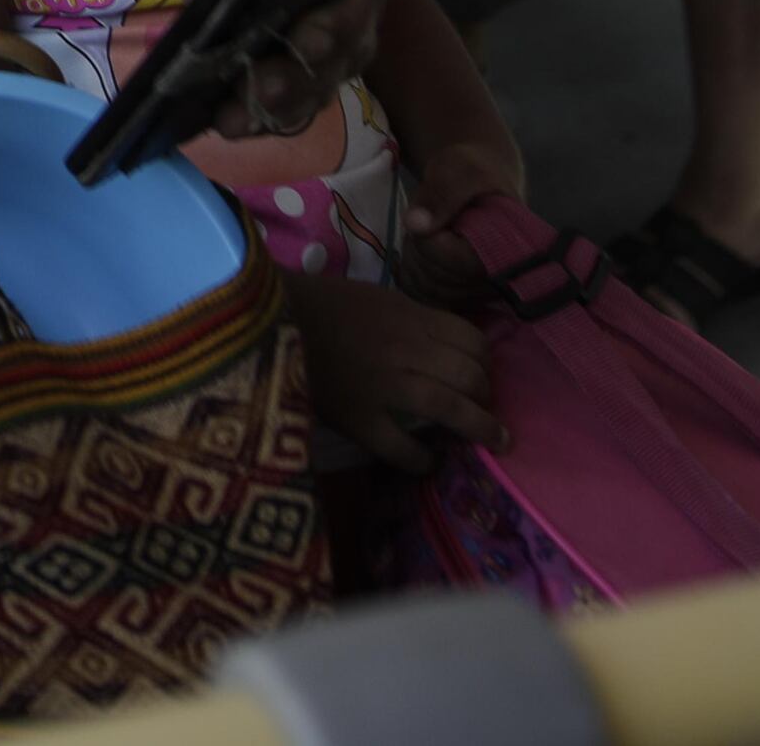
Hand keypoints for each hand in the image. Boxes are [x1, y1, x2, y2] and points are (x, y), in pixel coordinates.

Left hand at [170, 0, 384, 141]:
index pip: (354, 9)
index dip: (333, 29)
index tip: (308, 42)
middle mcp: (344, 20)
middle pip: (331, 65)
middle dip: (296, 84)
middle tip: (261, 91)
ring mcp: (310, 52)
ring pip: (306, 95)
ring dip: (272, 112)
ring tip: (233, 120)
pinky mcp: (273, 67)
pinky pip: (276, 106)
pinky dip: (252, 119)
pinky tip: (223, 122)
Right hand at [291, 270, 502, 470]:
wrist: (264, 316)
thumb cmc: (317, 304)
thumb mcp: (374, 297)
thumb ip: (410, 319)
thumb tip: (442, 344)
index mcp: (409, 315)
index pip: (471, 339)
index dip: (485, 361)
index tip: (482, 375)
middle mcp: (405, 349)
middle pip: (469, 374)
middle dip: (487, 396)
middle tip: (487, 412)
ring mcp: (383, 385)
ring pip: (449, 407)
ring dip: (479, 428)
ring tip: (495, 444)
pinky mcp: (357, 417)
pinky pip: (401, 445)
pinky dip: (421, 458)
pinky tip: (428, 462)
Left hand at [393, 140, 532, 305]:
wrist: (478, 180)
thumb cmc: (470, 172)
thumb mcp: (456, 169)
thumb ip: (441, 192)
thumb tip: (416, 225)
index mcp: (510, 250)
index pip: (452, 264)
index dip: (428, 239)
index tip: (430, 214)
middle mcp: (502, 281)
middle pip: (437, 282)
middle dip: (419, 248)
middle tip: (427, 221)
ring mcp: (482, 295)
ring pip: (427, 293)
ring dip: (414, 261)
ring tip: (428, 234)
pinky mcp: (464, 298)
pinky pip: (425, 299)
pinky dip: (413, 275)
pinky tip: (420, 252)